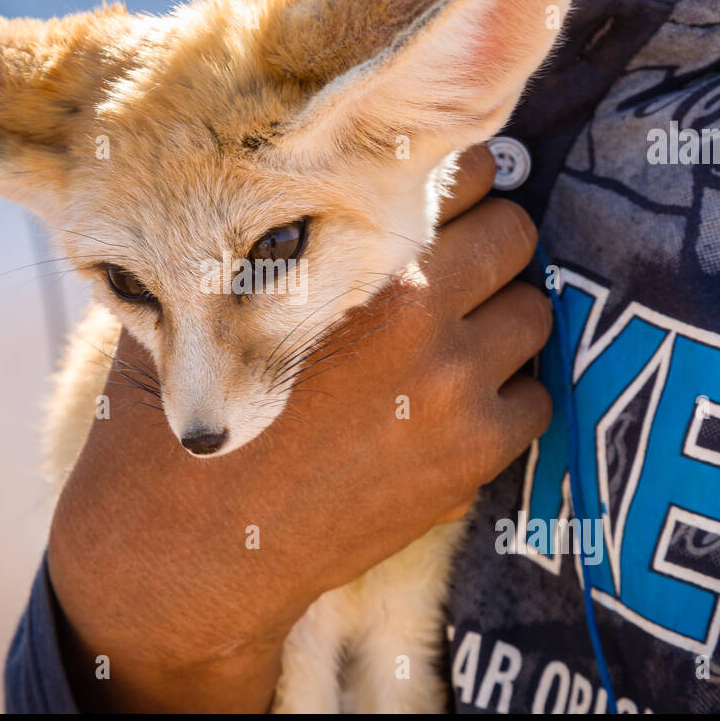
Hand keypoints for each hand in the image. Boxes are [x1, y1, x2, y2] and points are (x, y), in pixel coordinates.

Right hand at [46, 146, 553, 710]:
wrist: (190, 548)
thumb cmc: (183, 414)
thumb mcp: (207, 306)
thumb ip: (272, 242)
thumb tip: (307, 186)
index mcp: (360, 263)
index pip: (465, 172)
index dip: (450, 180)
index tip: (434, 198)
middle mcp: (424, 318)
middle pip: (517, 234)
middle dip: (485, 242)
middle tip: (447, 265)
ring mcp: (457, 392)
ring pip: (533, 313)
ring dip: (498, 316)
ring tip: (446, 336)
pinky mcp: (473, 461)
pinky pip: (536, 398)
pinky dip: (504, 395)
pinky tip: (448, 403)